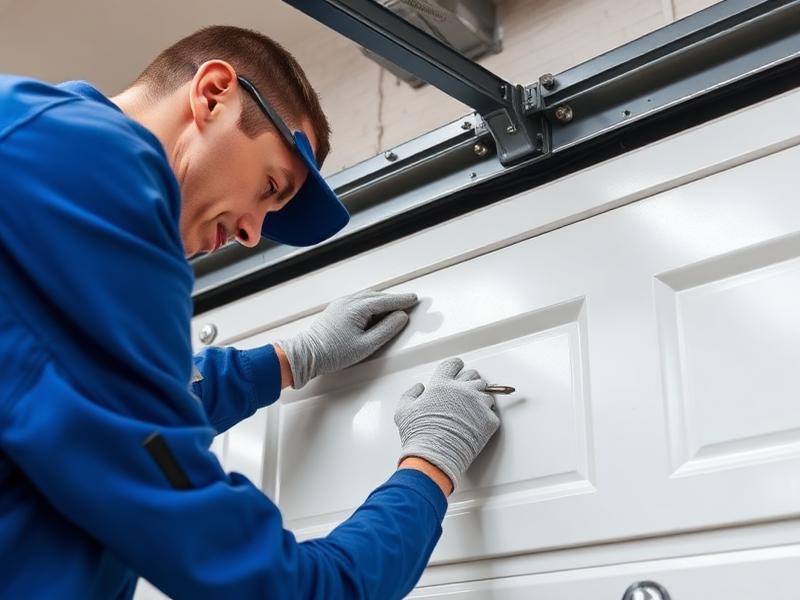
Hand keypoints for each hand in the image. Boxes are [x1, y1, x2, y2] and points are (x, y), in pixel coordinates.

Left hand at [277, 290, 417, 388]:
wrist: (307, 354)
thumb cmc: (333, 353)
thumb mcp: (366, 345)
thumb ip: (387, 330)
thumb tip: (401, 317)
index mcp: (358, 308)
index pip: (386, 301)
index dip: (403, 300)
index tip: (415, 299)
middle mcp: (349, 301)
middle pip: (378, 296)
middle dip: (394, 299)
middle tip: (409, 302)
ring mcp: (341, 304)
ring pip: (367, 297)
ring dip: (383, 300)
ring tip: (395, 307)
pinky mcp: (336, 309)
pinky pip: (359, 301)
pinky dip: (371, 303)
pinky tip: (375, 311)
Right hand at [394, 358, 499, 491]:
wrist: (435, 457)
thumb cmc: (419, 435)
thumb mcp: (403, 411)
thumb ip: (410, 394)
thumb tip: (419, 388)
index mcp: (442, 384)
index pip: (454, 364)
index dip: (456, 367)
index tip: (457, 370)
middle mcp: (462, 389)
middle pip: (473, 376)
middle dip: (469, 382)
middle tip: (464, 393)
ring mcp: (478, 404)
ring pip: (486, 393)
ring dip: (479, 399)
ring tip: (470, 412)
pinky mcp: (489, 420)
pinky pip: (491, 413)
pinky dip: (485, 418)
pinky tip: (475, 426)